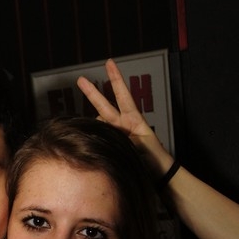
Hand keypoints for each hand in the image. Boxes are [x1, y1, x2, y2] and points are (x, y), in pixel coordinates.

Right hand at [77, 59, 172, 175]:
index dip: (116, 79)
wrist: (158, 176)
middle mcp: (123, 125)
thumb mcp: (142, 143)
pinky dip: (95, 138)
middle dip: (92, 93)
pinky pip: (100, 137)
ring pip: (99, 124)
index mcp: (134, 120)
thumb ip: (123, 134)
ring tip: (92, 137)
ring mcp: (117, 136)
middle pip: (104, 106)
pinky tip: (92, 146)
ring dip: (94, 128)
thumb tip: (101, 126)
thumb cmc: (154, 158)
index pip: (122, 95)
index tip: (109, 63)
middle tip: (80, 79)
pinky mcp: (112, 145)